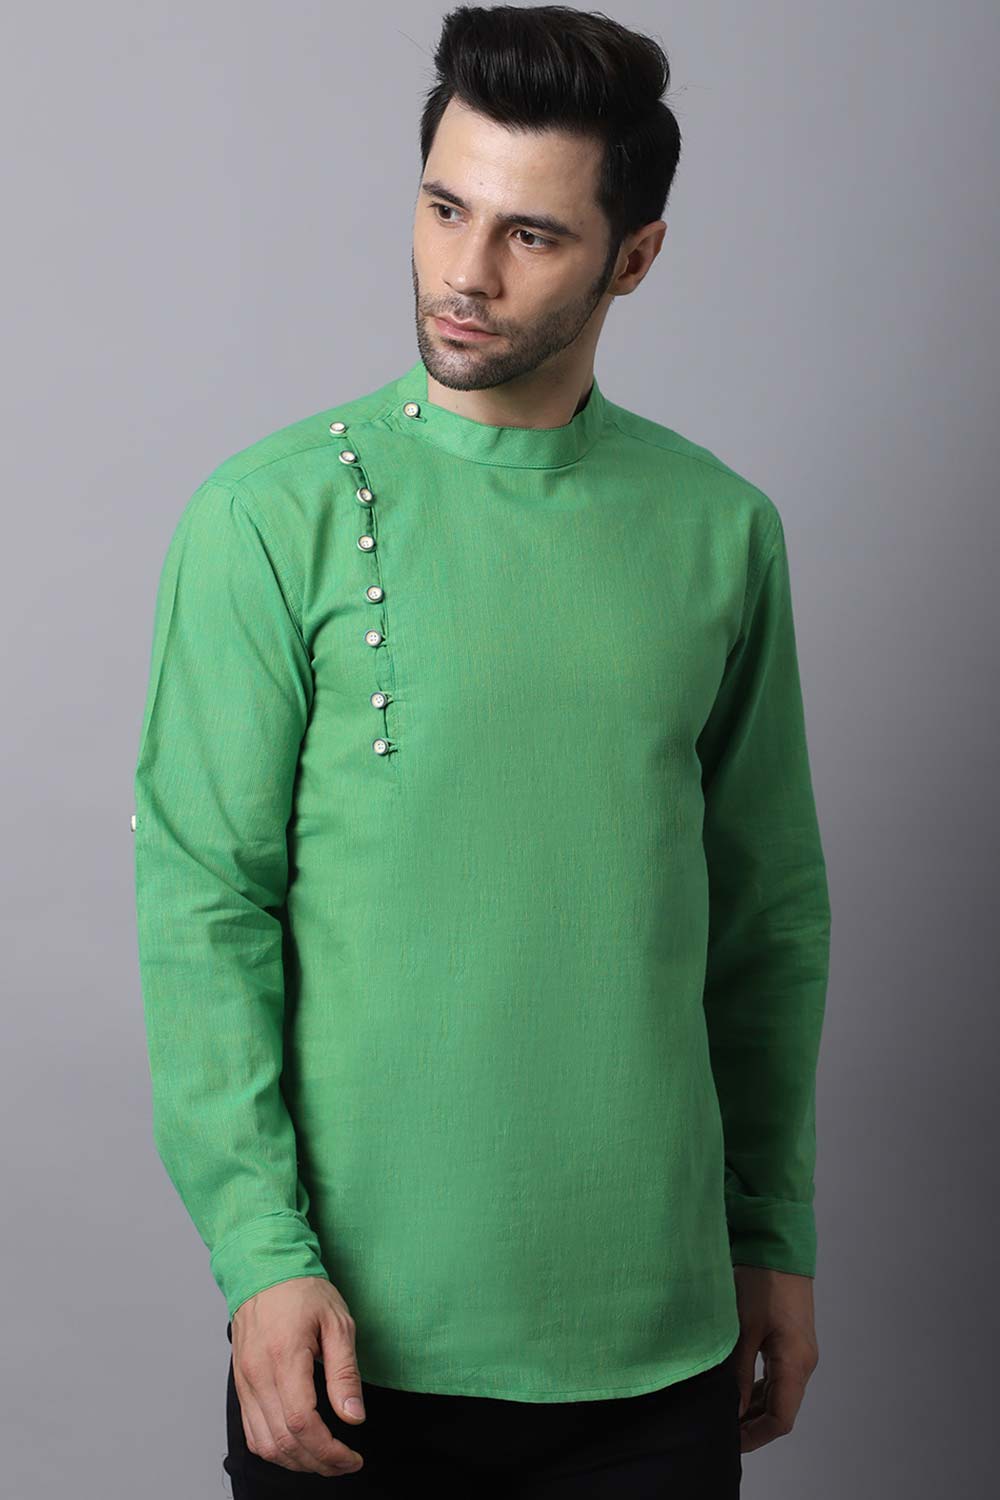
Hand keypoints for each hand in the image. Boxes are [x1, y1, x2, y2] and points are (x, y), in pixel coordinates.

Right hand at [230, 1275, 366, 1475]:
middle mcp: (258, 1374)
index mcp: (284, 1356)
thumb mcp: (338, 1323)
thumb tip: (353, 1416)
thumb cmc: (302, 1291)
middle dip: (317, 1463)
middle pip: (282, 1442)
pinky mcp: (241, 1385)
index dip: (328, 1451)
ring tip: (325, 1459)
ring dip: (296, 1462)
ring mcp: (245, 1382)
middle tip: (345, 1462)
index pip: (300, 1423)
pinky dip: (275, 1449)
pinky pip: (252, 1432)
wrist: (263, 1269)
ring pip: (264, 1445)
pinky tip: (298, 1446)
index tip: (351, 1457)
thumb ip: (345, 1373)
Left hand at [730, 1264, 818, 1453]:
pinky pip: (778, 1377)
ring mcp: (799, 1353)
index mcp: (795, 1363)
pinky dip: (758, 1388)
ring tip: (722, 1411)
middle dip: (752, 1425)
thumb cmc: (763, 1283)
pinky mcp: (792, 1342)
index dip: (755, 1436)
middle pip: (781, 1410)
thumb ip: (736, 1373)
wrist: (778, 1247)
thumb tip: (728, 1410)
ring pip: (779, 1394)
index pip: (781, 1419)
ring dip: (754, 1407)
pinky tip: (735, 1388)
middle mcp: (803, 1363)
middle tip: (719, 1428)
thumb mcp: (743, 1330)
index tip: (728, 1441)